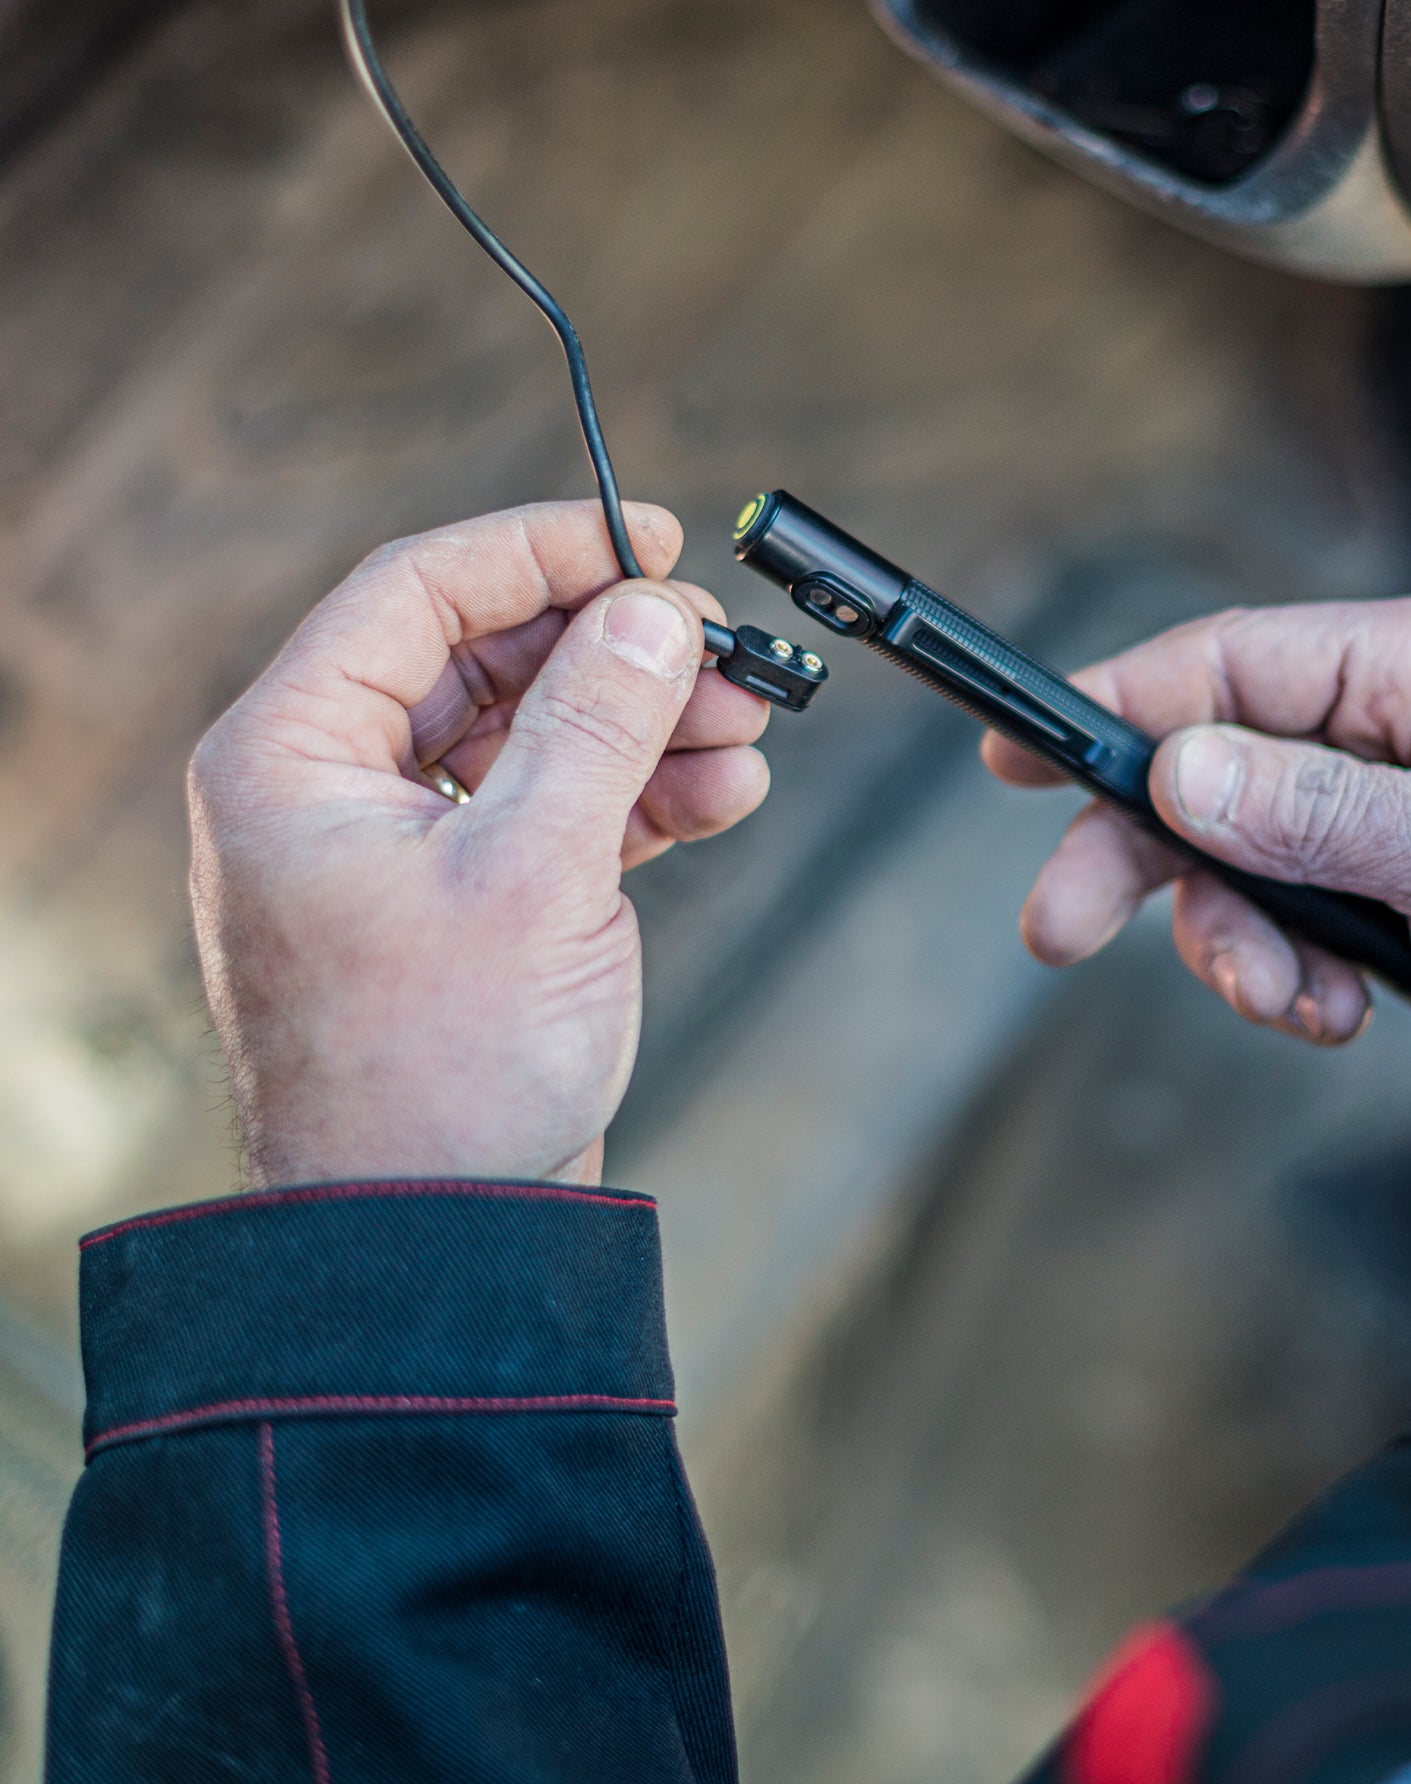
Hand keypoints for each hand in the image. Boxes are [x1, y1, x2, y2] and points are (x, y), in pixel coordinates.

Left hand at [188, 500, 770, 1187]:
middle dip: (617, 654)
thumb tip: (653, 612)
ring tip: (744, 738)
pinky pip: (551, 811)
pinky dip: (634, 799)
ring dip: (643, 728)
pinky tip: (718, 797)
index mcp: (293, 757)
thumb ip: (600, 721)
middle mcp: (332, 790)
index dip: (542, 551)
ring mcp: (399, 851)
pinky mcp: (463, 907)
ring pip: (532, 736)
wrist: (439, 1241)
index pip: (416, 592)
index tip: (654, 542)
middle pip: (486, 660)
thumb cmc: (442, 1075)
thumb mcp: (535, 871)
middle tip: (725, 656)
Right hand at [982, 591, 1410, 1097]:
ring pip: (1236, 860)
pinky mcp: (1393, 886)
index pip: (1231, 661)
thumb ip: (1317, 814)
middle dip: (1141, 856)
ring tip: (1295, 1001)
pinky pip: (1287, 921)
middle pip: (1209, 767)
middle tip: (1060, 927)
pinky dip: (1290, 976)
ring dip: (1236, 942)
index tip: (1021, 748)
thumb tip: (1178, 771)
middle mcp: (1397, 724)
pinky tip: (1342, 1010)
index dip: (1116, 702)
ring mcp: (1391, 808)